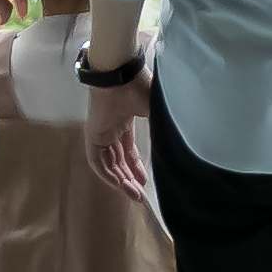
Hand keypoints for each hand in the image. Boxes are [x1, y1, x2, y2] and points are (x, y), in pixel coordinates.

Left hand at [80, 62, 155, 207]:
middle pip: (118, 160)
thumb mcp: (156, 111)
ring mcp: (100, 132)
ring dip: (119, 181)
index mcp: (125, 120)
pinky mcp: (92, 135)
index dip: (136, 166)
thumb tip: (178, 144)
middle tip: (140, 195)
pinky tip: (119, 185)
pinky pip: (97, 161)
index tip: (145, 180)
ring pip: (108, 164)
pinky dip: (107, 174)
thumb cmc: (140, 88)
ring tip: (134, 195)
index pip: (128, 150)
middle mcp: (112, 128)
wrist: (121, 76)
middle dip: (129, 178)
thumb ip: (163, 128)